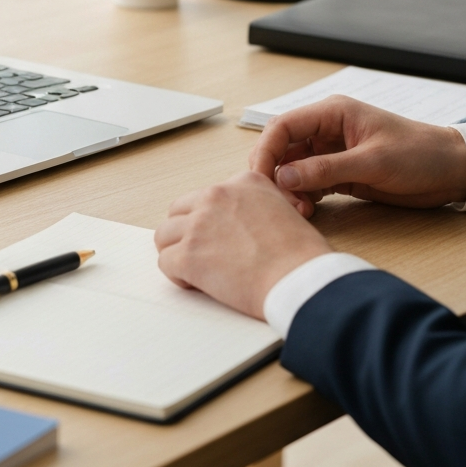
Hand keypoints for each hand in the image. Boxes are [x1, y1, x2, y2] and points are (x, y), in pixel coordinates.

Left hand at [154, 171, 331, 319]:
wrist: (300, 278)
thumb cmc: (301, 255)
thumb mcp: (284, 210)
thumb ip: (255, 208)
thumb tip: (237, 225)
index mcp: (243, 182)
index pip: (207, 196)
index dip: (209, 220)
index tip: (219, 238)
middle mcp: (216, 196)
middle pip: (178, 211)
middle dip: (185, 233)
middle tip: (200, 254)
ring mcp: (199, 224)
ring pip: (164, 235)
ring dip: (176, 252)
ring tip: (195, 270)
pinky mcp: (188, 254)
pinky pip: (165, 261)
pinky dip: (177, 275)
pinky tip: (197, 284)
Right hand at [249, 96, 465, 217]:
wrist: (452, 171)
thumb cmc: (420, 155)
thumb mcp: (373, 162)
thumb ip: (327, 169)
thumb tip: (284, 176)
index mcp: (332, 113)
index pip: (282, 126)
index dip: (265, 151)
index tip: (260, 180)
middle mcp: (325, 130)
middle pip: (280, 148)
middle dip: (273, 174)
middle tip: (279, 201)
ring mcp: (330, 152)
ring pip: (291, 169)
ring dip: (288, 190)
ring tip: (300, 211)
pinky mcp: (337, 173)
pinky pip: (307, 183)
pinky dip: (302, 197)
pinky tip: (309, 211)